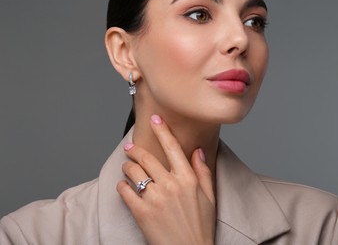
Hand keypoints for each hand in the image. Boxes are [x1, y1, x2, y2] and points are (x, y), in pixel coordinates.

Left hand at [117, 115, 215, 244]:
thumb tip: (197, 151)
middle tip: (130, 146)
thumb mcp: (210, 196)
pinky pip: (125, 192)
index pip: (172, 147)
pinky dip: (122, 186)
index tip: (154, 118)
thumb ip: (203, 171)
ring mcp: (155, 198)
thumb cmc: (201, 225)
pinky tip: (124, 186)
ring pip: (133, 171)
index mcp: (188, 179)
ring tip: (127, 166)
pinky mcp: (141, 212)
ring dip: (127, 166)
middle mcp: (170, 184)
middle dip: (135, 149)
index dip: (162, 130)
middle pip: (147, 157)